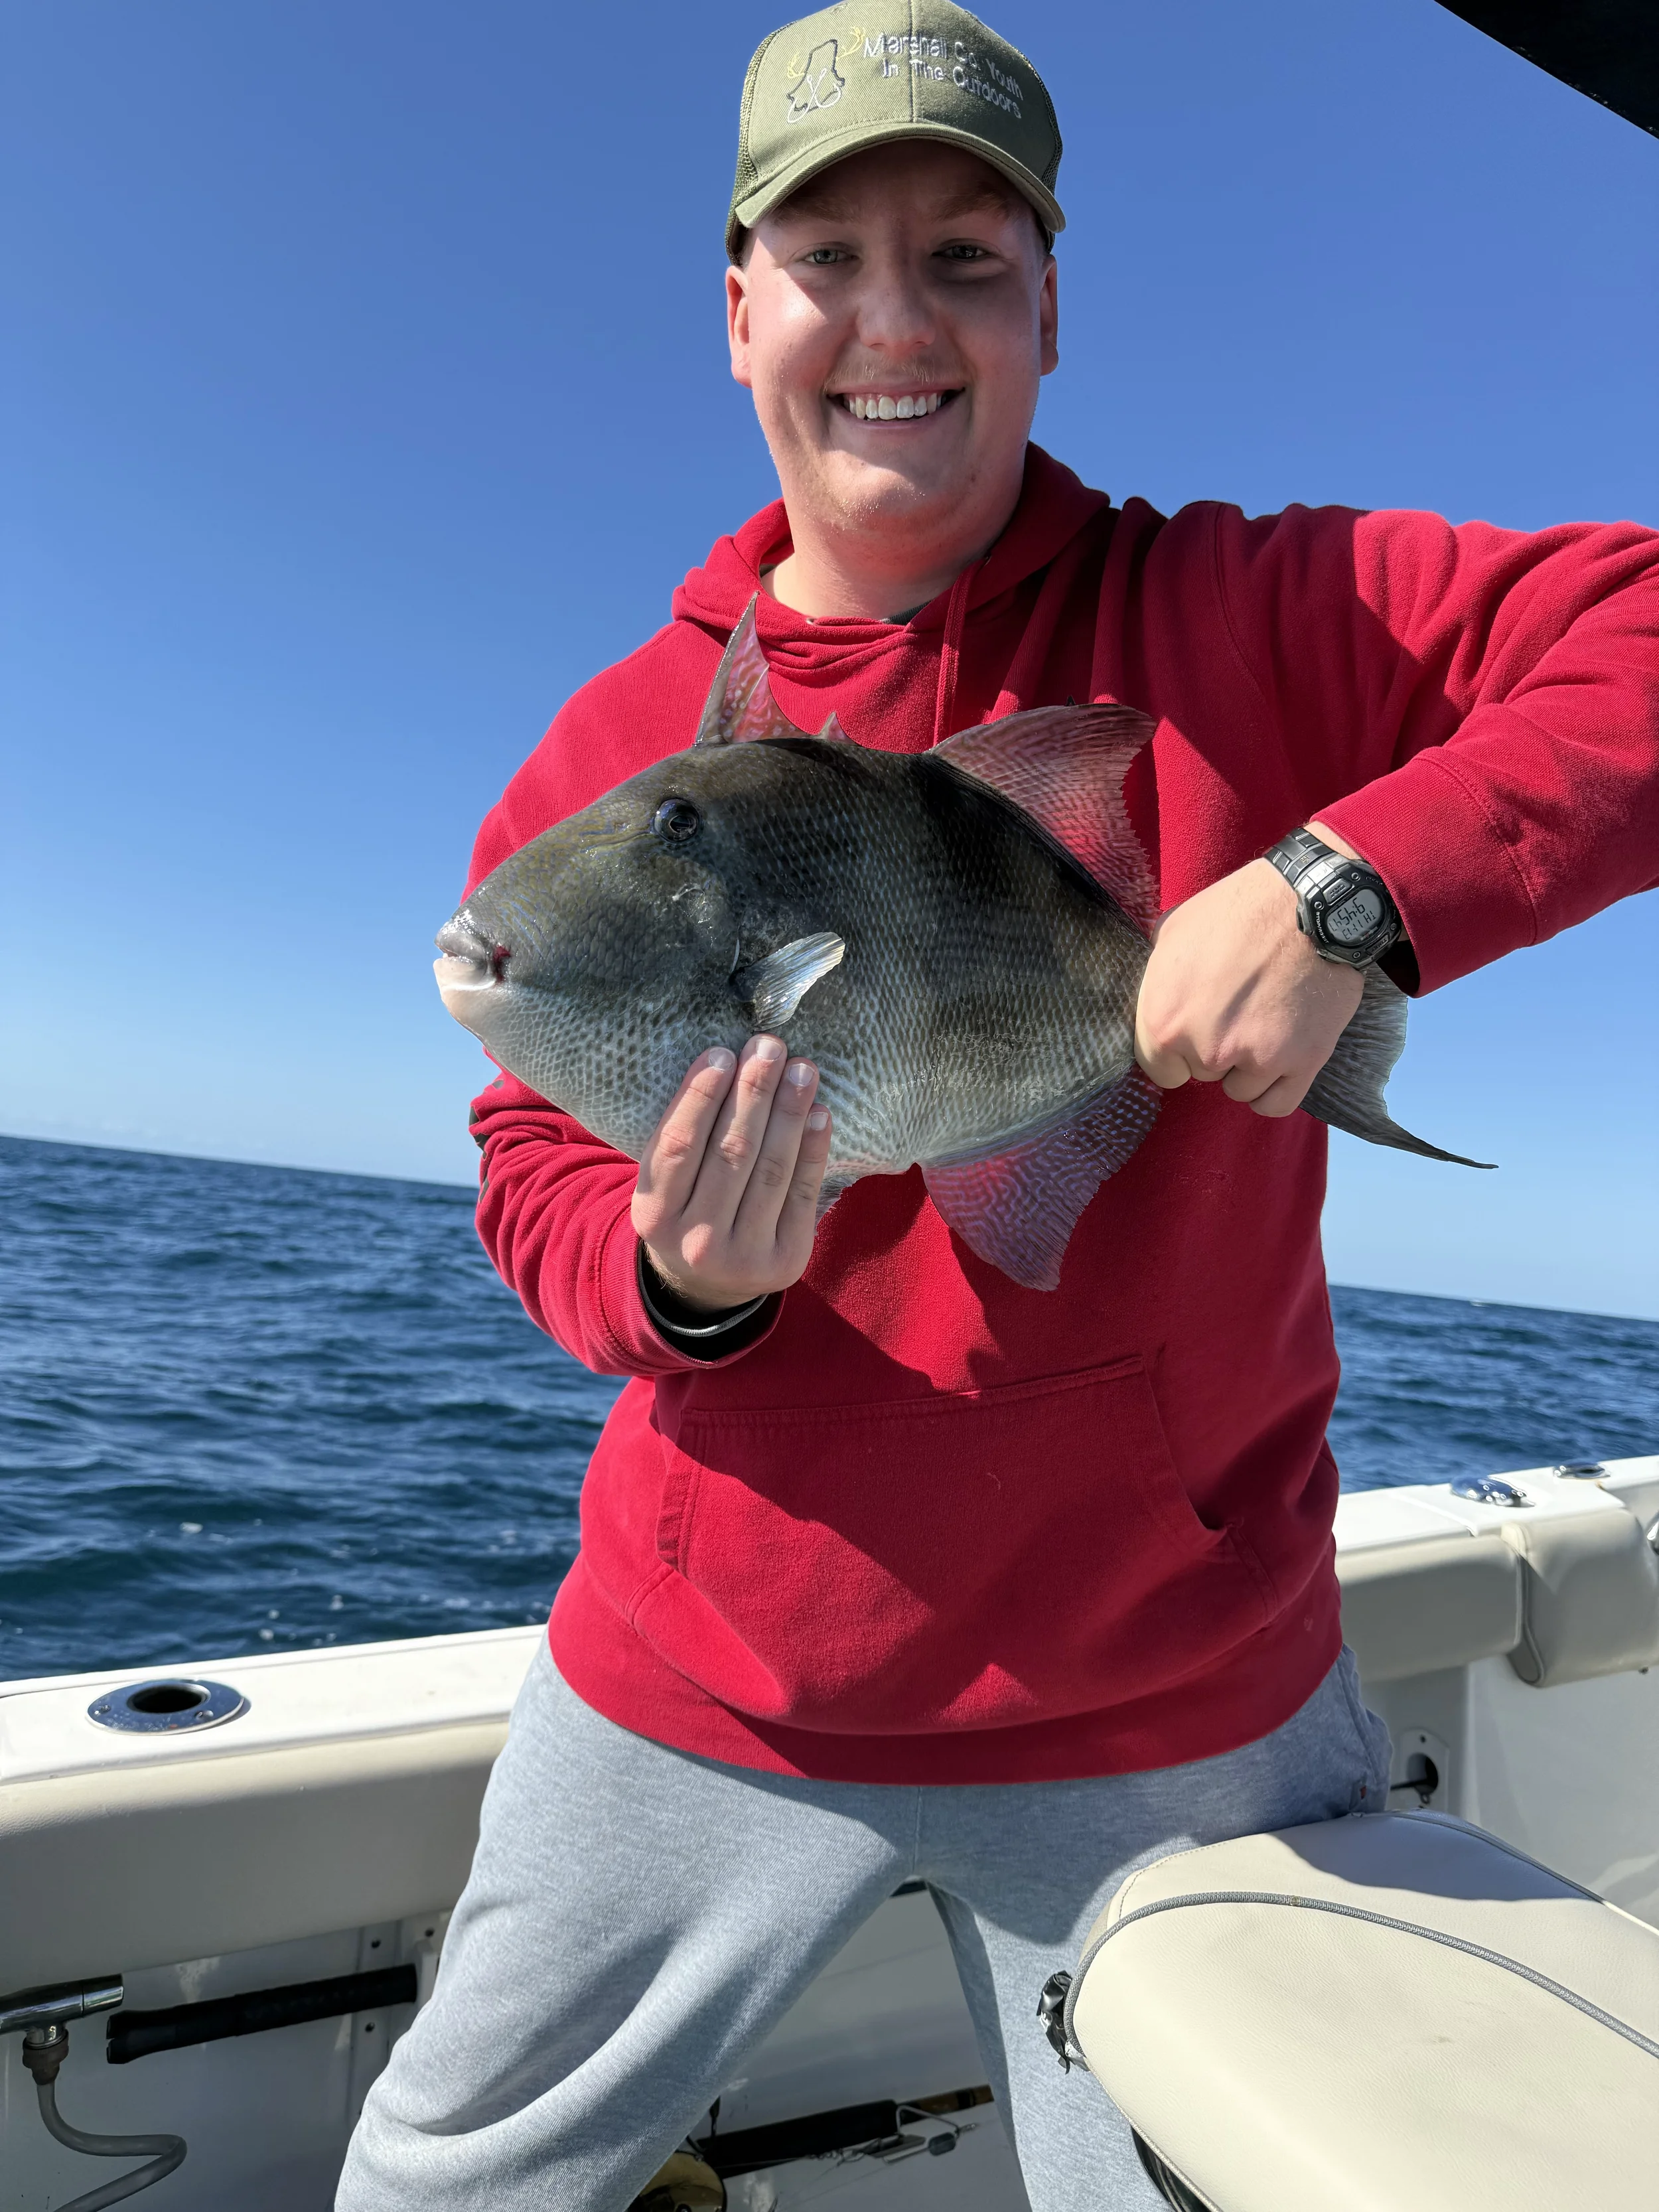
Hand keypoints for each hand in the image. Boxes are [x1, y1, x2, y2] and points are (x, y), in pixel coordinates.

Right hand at [632, 1036, 831, 1312]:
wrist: (707, 1287)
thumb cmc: (686, 1211)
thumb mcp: (664, 1183)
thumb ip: (684, 1136)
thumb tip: (727, 1062)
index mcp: (654, 1214)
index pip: (678, 1146)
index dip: (700, 1096)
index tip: (722, 1054)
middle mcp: (696, 1240)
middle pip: (731, 1154)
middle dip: (754, 1093)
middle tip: (771, 1046)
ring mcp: (744, 1256)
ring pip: (770, 1171)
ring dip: (789, 1113)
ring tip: (802, 1070)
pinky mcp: (786, 1260)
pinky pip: (803, 1195)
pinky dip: (813, 1151)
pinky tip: (819, 1114)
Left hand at [1134, 837, 1363, 1116]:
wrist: (1311, 904)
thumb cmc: (1238, 911)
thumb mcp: (1173, 931)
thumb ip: (1156, 978)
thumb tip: (1152, 994)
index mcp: (1164, 1019)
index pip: (1159, 1069)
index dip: (1176, 1051)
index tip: (1193, 1031)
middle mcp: (1206, 1048)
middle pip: (1202, 1074)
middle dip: (1214, 1049)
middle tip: (1236, 1010)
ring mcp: (1256, 1058)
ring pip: (1239, 1089)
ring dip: (1247, 1067)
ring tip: (1263, 1023)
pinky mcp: (1302, 1063)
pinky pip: (1275, 1104)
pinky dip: (1274, 1088)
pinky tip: (1277, 1061)